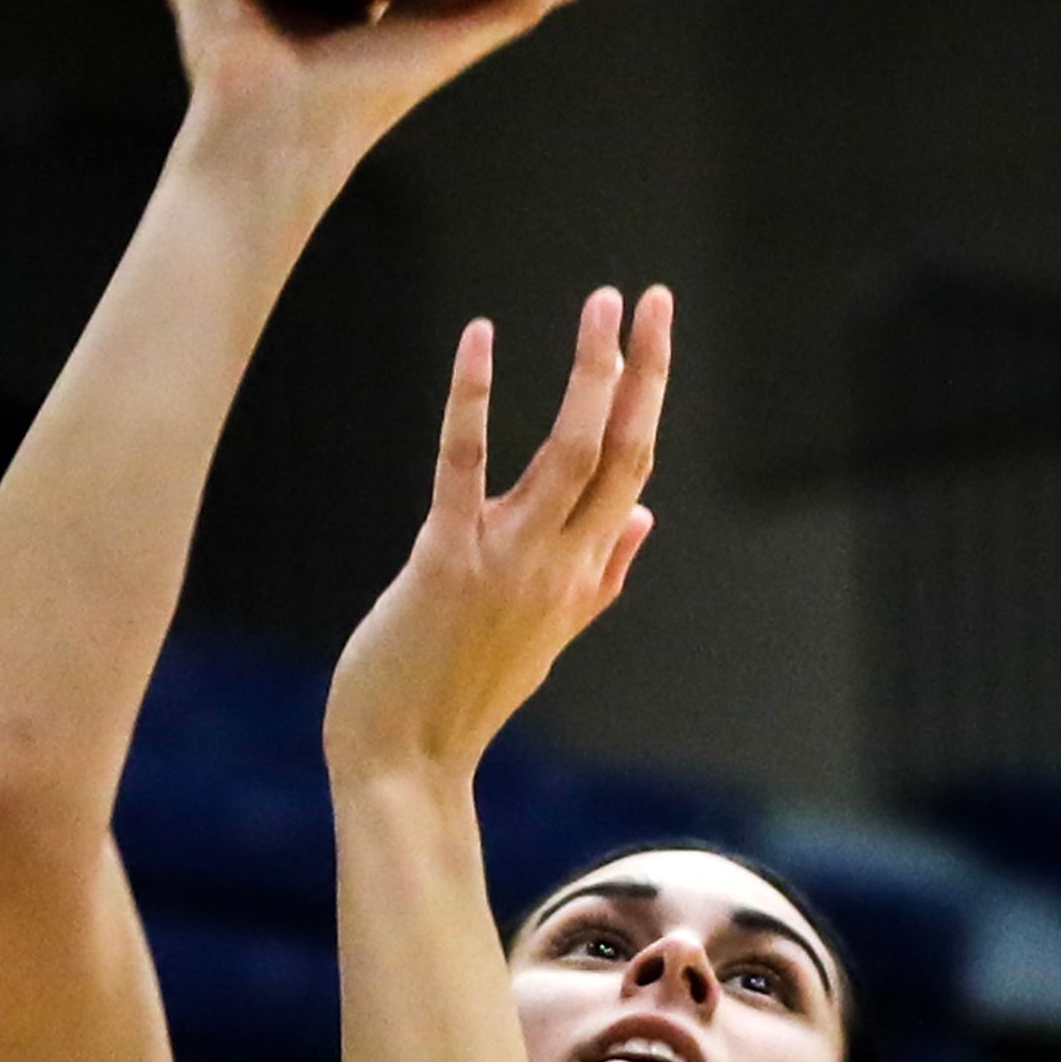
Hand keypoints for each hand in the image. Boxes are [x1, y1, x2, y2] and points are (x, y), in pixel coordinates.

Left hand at [326, 284, 669, 780]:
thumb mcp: (547, 637)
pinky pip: (465, 465)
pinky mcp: (445, 561)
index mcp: (582, 579)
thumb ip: (604, 576)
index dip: (649, 398)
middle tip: (652, 297)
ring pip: (570, 455)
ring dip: (591, 373)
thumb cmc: (462, 697)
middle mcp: (559, 568)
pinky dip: (472, 398)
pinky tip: (481, 337)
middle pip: (622, 455)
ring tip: (603, 305)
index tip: (654, 333)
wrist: (406, 764)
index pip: (633, 474)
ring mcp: (507, 564)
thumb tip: (648, 518)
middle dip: (644, 371)